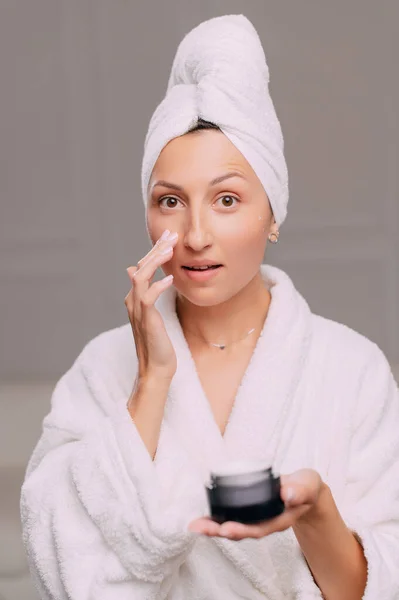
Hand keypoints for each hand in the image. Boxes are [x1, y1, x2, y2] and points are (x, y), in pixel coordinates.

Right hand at [125, 229, 178, 381]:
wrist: (156, 369)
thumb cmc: (158, 343)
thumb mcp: (151, 315)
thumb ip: (146, 293)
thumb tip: (134, 271)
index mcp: (134, 298)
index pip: (142, 267)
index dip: (154, 251)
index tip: (168, 237)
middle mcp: (132, 301)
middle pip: (141, 267)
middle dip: (156, 249)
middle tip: (170, 234)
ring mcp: (137, 310)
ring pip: (141, 277)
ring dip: (155, 261)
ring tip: (170, 249)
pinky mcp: (146, 320)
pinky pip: (148, 298)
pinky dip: (158, 286)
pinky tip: (170, 278)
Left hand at [189, 469, 323, 539]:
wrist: (305, 489)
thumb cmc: (305, 487)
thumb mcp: (308, 486)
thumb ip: (300, 490)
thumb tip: (287, 494)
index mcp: (280, 519)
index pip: (259, 528)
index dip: (242, 530)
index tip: (227, 529)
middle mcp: (265, 522)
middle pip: (241, 531)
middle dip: (220, 531)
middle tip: (201, 528)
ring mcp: (256, 518)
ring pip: (233, 526)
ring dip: (213, 527)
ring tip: (195, 526)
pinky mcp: (249, 510)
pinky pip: (231, 516)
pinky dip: (215, 518)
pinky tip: (201, 517)